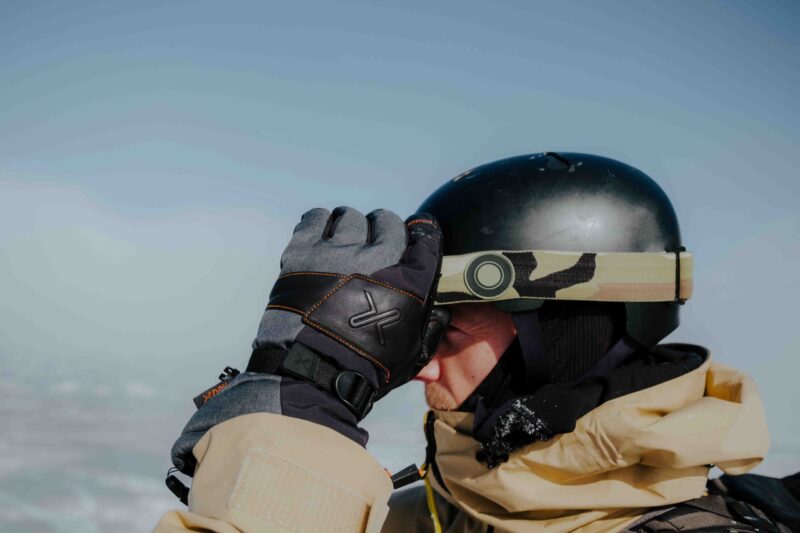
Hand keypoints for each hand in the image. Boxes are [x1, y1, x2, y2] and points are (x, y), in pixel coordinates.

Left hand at [247, 206, 444, 418]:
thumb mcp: (412, 353)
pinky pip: (316, 218)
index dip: (420, 234)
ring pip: (351, 217)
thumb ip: (431, 328)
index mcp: (411, 280)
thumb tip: (441, 314)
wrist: (313, 373)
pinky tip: (321, 238)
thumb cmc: (366, 368)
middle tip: (373, 246)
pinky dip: (320, 224)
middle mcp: (379, 258)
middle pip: (388, 221)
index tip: (414, 237)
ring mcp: (339, 251)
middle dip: (384, 230)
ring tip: (344, 244)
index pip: (426, 236)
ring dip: (350, 228)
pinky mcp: (305, 251)